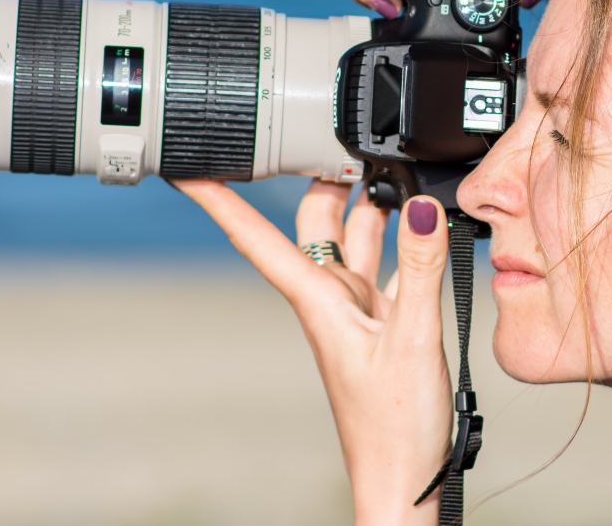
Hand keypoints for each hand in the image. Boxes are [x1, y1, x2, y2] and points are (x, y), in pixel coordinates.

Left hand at [175, 178, 453, 525]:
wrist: (404, 478)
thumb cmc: (394, 429)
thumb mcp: (414, 341)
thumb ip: (420, 270)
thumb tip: (420, 208)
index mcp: (317, 301)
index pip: (256, 236)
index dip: (219, 198)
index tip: (187, 164)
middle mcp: (330, 299)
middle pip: (314, 221)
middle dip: (321, 175)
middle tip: (338, 132)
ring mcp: (357, 310)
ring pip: (354, 236)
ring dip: (368, 202)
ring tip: (390, 164)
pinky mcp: (384, 321)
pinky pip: (387, 264)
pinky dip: (404, 239)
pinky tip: (424, 225)